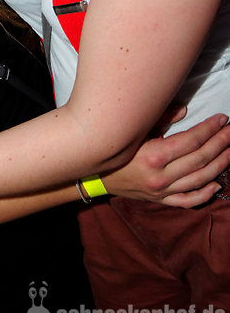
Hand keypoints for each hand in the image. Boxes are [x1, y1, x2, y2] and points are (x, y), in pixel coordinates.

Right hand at [103, 113, 229, 206]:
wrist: (95, 174)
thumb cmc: (114, 146)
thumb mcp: (135, 129)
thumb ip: (161, 119)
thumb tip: (185, 111)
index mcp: (153, 156)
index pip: (191, 142)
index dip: (209, 130)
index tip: (222, 120)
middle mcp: (160, 176)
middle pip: (199, 159)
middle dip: (219, 144)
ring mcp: (161, 191)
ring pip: (199, 179)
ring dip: (218, 165)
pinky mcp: (160, 199)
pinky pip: (187, 200)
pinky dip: (204, 193)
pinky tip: (217, 183)